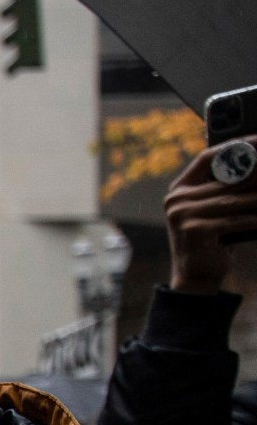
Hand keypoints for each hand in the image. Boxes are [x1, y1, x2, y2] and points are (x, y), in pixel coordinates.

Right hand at [166, 137, 256, 293]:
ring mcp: (182, 215)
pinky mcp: (194, 231)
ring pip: (234, 200)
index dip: (235, 147)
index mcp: (179, 190)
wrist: (195, 277)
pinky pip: (234, 219)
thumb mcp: (213, 211)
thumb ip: (224, 189)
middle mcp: (177, 200)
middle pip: (226, 179)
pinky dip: (255, 219)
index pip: (208, 158)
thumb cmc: (211, 240)